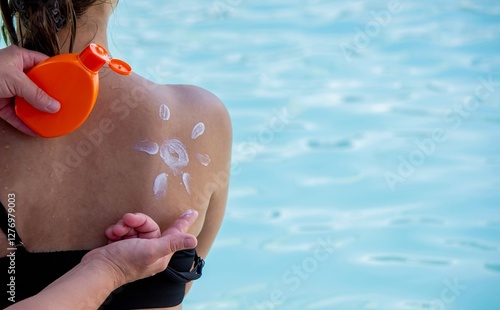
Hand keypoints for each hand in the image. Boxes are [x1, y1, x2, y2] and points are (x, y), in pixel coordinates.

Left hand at [0, 45, 59, 134]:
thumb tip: (54, 106)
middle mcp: (14, 73)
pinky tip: (36, 130)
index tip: (70, 82)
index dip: (57, 72)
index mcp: (19, 58)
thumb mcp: (15, 80)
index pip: (44, 63)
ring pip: (28, 102)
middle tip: (65, 103)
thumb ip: (35, 93)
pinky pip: (16, 115)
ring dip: (39, 112)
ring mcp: (7, 89)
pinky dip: (25, 123)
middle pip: (38, 85)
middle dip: (50, 95)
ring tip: (54, 119)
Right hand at [83, 210, 197, 284]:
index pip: (175, 233)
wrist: (97, 269)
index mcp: (160, 253)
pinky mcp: (121, 246)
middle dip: (136, 222)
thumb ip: (172, 243)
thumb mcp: (151, 250)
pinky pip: (123, 230)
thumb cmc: (125, 262)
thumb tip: (194, 241)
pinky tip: (111, 235)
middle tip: (126, 222)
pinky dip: (116, 231)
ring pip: (134, 226)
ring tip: (117, 232)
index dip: (183, 222)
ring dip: (124, 226)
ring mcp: (135, 248)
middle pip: (149, 225)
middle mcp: (149, 250)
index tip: (192, 212)